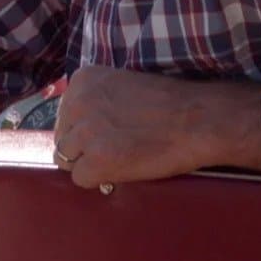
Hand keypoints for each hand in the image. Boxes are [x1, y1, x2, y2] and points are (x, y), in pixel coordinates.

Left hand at [52, 66, 260, 189]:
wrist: (198, 120)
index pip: (65, 115)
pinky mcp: (97, 161)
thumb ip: (95, 100)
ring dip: (90, 164)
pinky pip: (80, 180)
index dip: (86, 129)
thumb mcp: (122, 86)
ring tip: (120, 158)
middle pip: (62, 138)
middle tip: (116, 149)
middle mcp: (77, 102)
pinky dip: (100, 180)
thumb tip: (77, 128)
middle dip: (83, 148)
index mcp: (83, 80)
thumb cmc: (169, 104)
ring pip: (66, 160)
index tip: (110, 131)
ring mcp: (86, 132)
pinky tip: (123, 170)